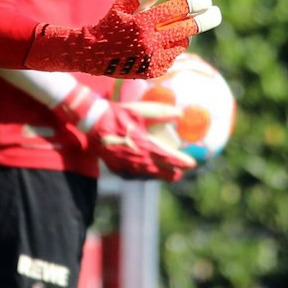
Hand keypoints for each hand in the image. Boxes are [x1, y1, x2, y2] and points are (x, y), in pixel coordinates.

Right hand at [25, 0, 222, 76]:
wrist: (92, 55)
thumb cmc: (109, 24)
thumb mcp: (121, 5)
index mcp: (142, 22)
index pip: (177, 10)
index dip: (194, 2)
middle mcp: (149, 41)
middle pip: (188, 28)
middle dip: (205, 19)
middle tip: (217, 13)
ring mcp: (152, 57)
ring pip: (181, 43)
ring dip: (183, 34)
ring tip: (176, 29)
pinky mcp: (152, 70)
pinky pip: (172, 56)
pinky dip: (171, 49)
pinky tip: (161, 45)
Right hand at [52, 84, 194, 181]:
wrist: (94, 125)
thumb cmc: (119, 115)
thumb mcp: (142, 110)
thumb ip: (163, 112)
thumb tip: (181, 114)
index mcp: (148, 147)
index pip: (171, 159)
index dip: (183, 163)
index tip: (192, 164)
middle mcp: (140, 161)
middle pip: (163, 173)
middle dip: (173, 173)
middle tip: (179, 172)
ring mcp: (128, 168)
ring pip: (149, 177)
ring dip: (159, 175)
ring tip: (165, 174)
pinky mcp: (119, 170)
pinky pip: (135, 176)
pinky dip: (143, 175)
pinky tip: (145, 172)